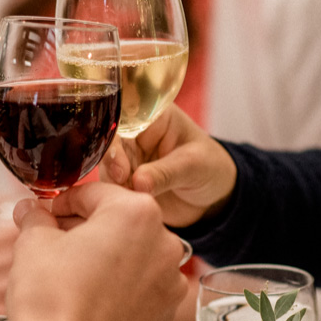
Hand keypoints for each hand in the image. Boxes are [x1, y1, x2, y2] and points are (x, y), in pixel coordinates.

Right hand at [5, 182, 189, 320]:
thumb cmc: (53, 302)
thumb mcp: (34, 243)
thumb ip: (37, 218)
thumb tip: (32, 211)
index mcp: (136, 213)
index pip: (95, 192)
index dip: (65, 202)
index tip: (48, 213)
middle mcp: (164, 243)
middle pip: (119, 222)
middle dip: (87, 229)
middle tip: (54, 241)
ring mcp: (168, 281)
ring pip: (132, 255)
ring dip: (105, 257)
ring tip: (71, 273)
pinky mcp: (164, 313)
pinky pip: (140, 287)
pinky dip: (119, 287)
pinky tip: (90, 297)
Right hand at [101, 104, 236, 227]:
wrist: (214, 197)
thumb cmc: (210, 167)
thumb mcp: (193, 165)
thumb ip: (165, 172)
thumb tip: (137, 182)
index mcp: (151, 115)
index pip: (122, 117)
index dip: (114, 138)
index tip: (120, 166)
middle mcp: (134, 133)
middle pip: (108, 143)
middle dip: (112, 166)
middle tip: (123, 183)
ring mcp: (127, 157)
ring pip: (106, 168)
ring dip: (114, 185)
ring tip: (133, 197)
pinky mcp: (124, 180)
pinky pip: (110, 187)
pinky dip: (116, 198)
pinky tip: (128, 205)